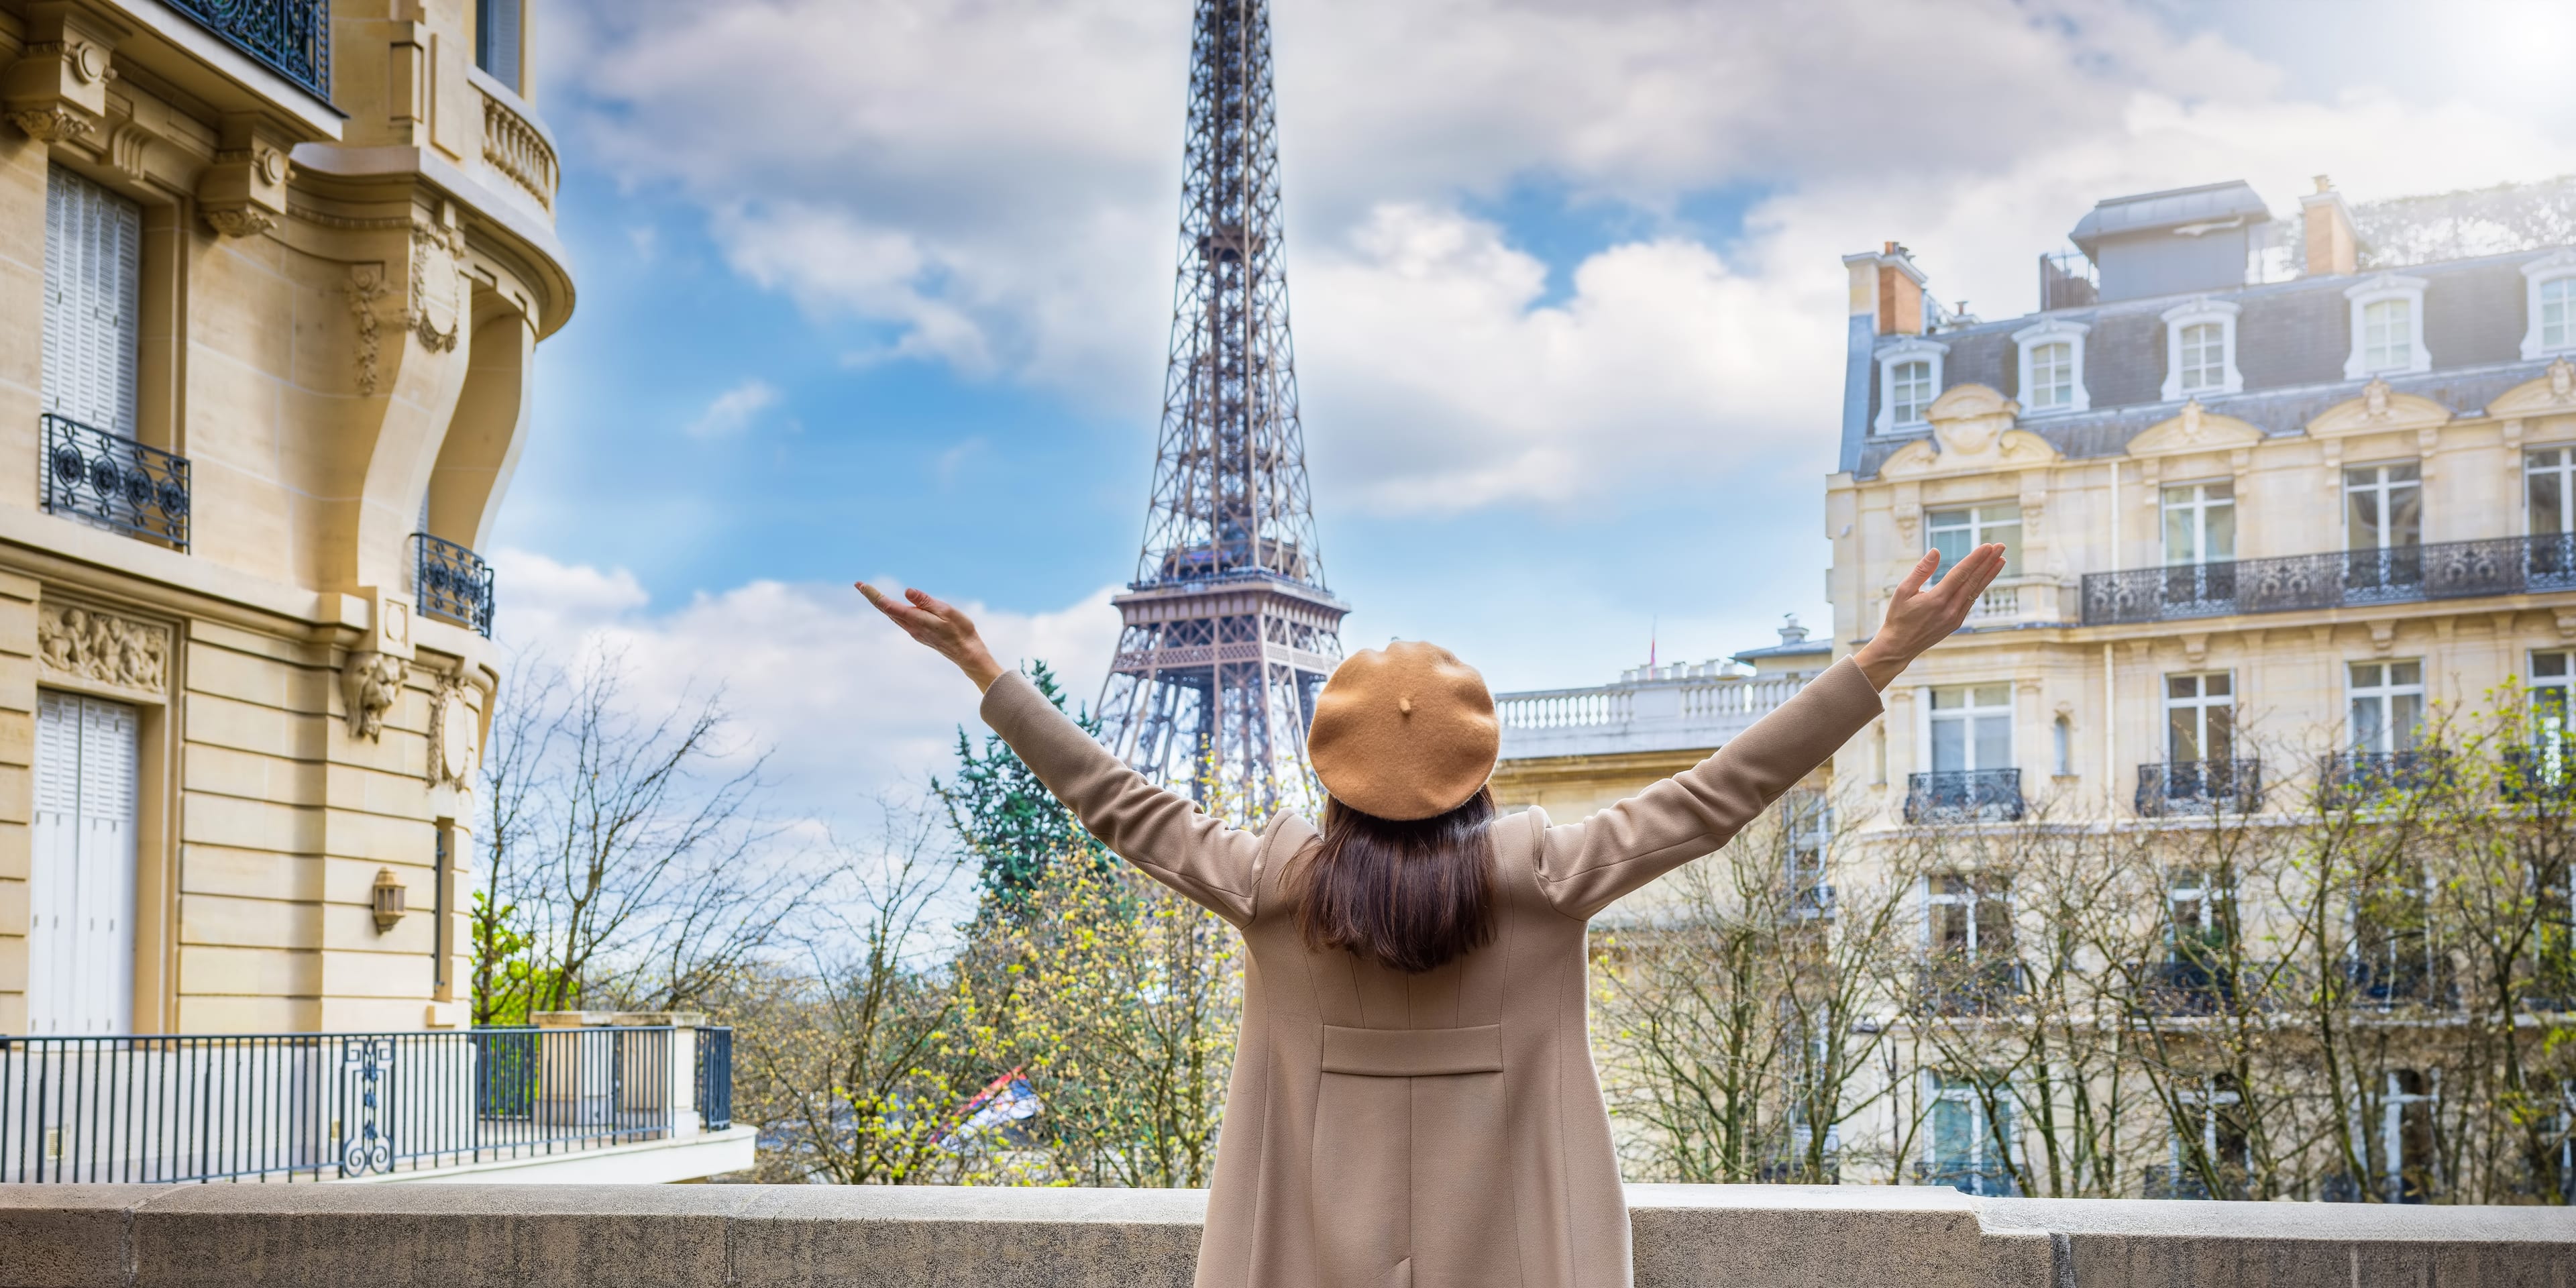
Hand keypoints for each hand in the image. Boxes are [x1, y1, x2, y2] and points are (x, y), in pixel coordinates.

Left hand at [856, 582, 1008, 691]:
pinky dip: (892, 610)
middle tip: (859, 585)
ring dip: (881, 604)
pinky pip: (901, 620)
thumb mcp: (946, 611)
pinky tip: (892, 607)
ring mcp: (914, 632)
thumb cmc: (961, 631)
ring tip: (871, 594)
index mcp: (916, 620)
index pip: (888, 605)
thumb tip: (907, 592)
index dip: (874, 595)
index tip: (861, 585)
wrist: (967, 654)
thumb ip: (926, 601)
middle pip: (886, 610)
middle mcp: (911, 627)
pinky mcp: (920, 634)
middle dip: (873, 597)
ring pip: (893, 616)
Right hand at [1852, 543, 2007, 689]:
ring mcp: (1955, 618)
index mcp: (1936, 600)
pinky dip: (1979, 587)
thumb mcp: (1902, 591)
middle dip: (1988, 562)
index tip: (1987, 546)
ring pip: (1976, 591)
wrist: (1899, 647)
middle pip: (1973, 581)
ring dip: (1989, 574)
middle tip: (2000, 547)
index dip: (1975, 559)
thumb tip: (1936, 551)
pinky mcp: (1956, 623)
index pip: (1960, 574)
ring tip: (2001, 560)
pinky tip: (1985, 578)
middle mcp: (1950, 609)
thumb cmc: (1898, 617)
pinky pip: (1971, 601)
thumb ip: (1921, 571)